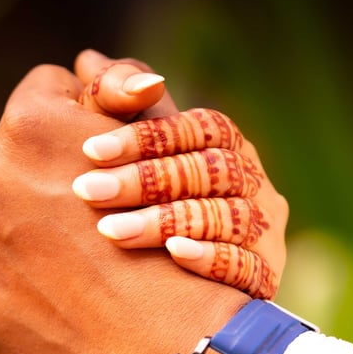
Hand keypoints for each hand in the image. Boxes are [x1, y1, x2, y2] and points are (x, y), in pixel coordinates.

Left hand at [0, 63, 248, 353]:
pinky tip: (50, 301)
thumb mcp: (158, 157)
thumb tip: (87, 66)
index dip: (75, 127)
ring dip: (19, 236)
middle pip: (9, 163)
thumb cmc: (172, 251)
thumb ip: (116, 103)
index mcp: (29, 125)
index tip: (97, 162)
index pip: (43, 95)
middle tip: (83, 226)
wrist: (164, 352)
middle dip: (39, 184)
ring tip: (68, 272)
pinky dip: (9, 282)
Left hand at [73, 109, 286, 298]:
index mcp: (228, 147)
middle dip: (144, 181)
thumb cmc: (151, 208)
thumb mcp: (136, 155)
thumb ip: (117, 109)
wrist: (178, 293)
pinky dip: (209, 257)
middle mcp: (253, 183)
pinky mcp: (264, 276)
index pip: (199, 128)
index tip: (90, 149)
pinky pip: (245, 266)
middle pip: (208, 172)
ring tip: (111, 231)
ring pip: (224, 218)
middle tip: (88, 192)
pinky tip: (172, 256)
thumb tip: (87, 61)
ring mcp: (265, 231)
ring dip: (166, 221)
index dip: (146, 136)